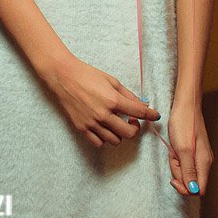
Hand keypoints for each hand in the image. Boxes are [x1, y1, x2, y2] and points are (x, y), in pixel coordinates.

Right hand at [44, 53, 159, 146]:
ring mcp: (92, 123)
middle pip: (129, 133)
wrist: (63, 76)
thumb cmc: (87, 75)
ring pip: (115, 140)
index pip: (139, 112)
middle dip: (135, 128)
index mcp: (113, 100)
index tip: (155, 116)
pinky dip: (105, 138)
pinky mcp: (82, 128)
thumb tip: (142, 105)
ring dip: (120, 134)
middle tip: (132, 121)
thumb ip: (128, 95)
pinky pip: (99, 142)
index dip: (150, 115)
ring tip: (117, 124)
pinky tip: (105, 128)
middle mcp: (103, 114)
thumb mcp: (111, 81)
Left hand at [168, 104, 211, 196]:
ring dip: (176, 163)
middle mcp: (204, 163)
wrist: (185, 106)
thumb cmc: (184, 125)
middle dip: (178, 172)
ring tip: (174, 149)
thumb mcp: (183, 150)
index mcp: (204, 164)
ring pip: (185, 172)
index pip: (198, 190)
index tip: (174, 179)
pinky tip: (175, 148)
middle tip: (174, 157)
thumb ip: (189, 171)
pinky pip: (183, 162)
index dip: (185, 189)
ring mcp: (199, 157)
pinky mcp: (193, 152)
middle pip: (190, 182)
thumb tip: (194, 190)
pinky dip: (176, 157)